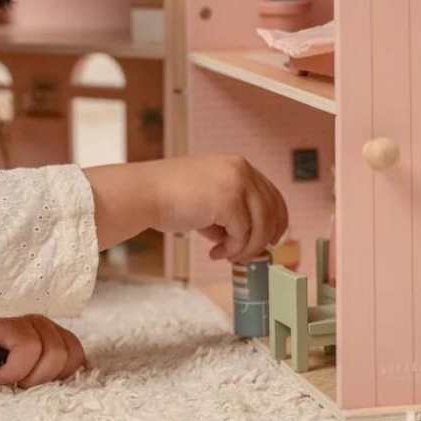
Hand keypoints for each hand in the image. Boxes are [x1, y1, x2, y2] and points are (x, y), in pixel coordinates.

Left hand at [0, 316, 87, 388]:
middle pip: (56, 353)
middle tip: (14, 383)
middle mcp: (37, 319)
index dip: (15, 372)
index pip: (30, 348)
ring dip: (50, 376)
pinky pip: (76, 354)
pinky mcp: (59, 335)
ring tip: (27, 379)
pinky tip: (43, 375)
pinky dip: (64, 370)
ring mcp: (52, 326)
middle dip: (35, 378)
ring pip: (71, 354)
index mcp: (12, 317)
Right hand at [150, 154, 288, 262]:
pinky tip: (215, 252)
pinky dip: (232, 249)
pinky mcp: (228, 200)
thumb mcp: (208, 200)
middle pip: (272, 210)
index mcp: (236, 165)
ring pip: (261, 225)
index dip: (277, 220)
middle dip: (263, 238)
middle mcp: (241, 169)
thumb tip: (247, 240)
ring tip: (227, 255)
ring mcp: (236, 183)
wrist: (144, 193)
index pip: (271, 193)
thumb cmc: (169, 197)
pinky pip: (242, 234)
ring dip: (246, 247)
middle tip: (249, 255)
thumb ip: (230, 214)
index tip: (273, 239)